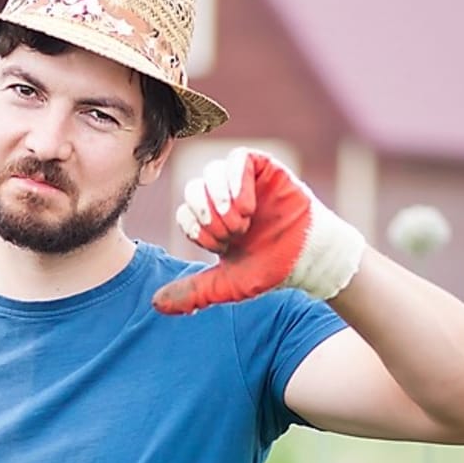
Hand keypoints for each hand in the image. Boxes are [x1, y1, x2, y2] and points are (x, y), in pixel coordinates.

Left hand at [153, 147, 365, 314]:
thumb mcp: (226, 285)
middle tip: (230, 236)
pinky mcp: (264, 168)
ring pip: (211, 172)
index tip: (221, 248)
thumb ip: (192, 293)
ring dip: (219, 199)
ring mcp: (244, 182)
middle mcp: (226, 198)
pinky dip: (235, 180)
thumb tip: (155, 304)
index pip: (185, 212)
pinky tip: (246, 205)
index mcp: (213, 221)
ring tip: (240, 221)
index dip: (196, 229)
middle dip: (206, 215)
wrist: (308, 260)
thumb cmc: (271, 270)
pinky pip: (238, 158)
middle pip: (193, 189)